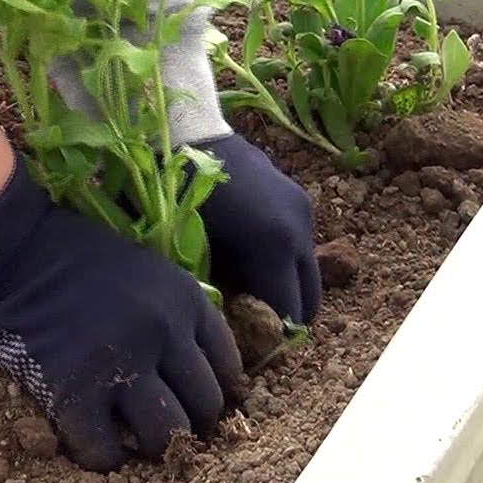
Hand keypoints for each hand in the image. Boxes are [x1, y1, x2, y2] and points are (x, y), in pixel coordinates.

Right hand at [0, 152, 243, 470]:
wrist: (11, 248)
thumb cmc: (73, 253)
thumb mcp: (145, 267)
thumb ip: (173, 310)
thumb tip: (190, 364)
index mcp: (185, 300)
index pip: (228, 364)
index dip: (213, 388)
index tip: (194, 397)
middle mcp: (164, 333)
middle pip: (204, 404)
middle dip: (189, 421)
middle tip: (165, 424)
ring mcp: (122, 364)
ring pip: (165, 433)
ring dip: (153, 444)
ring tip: (134, 439)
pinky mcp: (75, 392)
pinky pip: (105, 449)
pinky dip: (104, 455)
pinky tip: (96, 443)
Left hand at [192, 134, 321, 324]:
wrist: (184, 133)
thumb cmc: (174, 194)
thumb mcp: (187, 252)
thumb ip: (215, 295)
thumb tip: (226, 329)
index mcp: (274, 248)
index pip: (287, 317)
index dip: (265, 339)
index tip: (242, 348)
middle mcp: (298, 232)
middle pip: (308, 299)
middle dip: (283, 318)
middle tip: (249, 328)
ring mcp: (303, 212)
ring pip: (305, 271)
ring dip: (285, 287)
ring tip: (247, 293)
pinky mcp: (298, 198)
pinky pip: (298, 245)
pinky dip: (283, 261)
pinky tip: (249, 259)